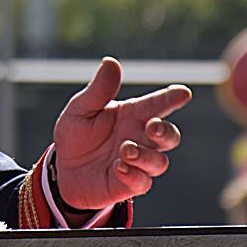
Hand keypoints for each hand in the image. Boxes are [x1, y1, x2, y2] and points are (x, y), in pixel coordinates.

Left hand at [52, 57, 189, 209]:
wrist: (63, 169)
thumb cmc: (76, 134)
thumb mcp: (80, 109)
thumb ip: (99, 89)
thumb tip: (110, 62)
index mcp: (133, 114)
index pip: (158, 104)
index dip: (172, 98)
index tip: (183, 93)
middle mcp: (140, 138)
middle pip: (169, 135)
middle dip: (166, 131)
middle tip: (152, 127)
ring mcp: (138, 162)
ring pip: (160, 161)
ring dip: (146, 156)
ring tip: (126, 149)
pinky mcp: (130, 183)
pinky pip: (143, 182)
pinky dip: (134, 175)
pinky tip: (119, 167)